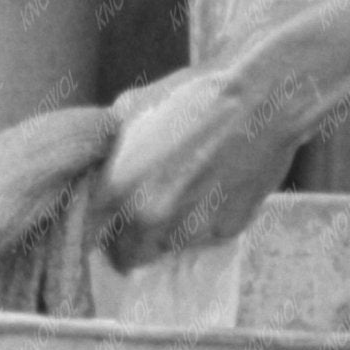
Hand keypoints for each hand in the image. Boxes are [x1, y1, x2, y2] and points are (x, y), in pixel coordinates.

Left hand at [96, 61, 306, 268]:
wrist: (258, 97)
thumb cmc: (193, 94)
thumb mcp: (132, 107)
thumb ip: (110, 146)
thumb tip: (101, 162)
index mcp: (119, 189)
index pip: (91, 235)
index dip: (98, 229)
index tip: (107, 221)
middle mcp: (151, 220)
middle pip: (130, 255)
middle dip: (133, 240)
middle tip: (146, 211)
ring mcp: (192, 229)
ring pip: (170, 246)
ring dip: (171, 231)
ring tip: (188, 193)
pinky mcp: (228, 230)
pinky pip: (206, 235)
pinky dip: (206, 221)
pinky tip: (216, 188)